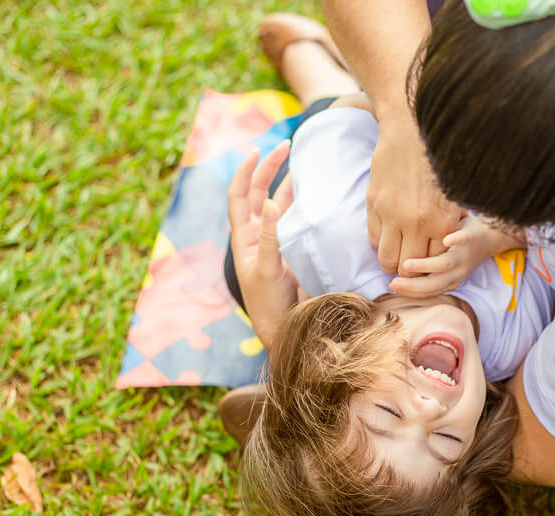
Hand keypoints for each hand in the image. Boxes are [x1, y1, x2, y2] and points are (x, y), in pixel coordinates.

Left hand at [229, 142, 297, 350]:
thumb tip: (269, 201)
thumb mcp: (266, 270)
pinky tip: (315, 195)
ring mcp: (275, 243)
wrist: (283, 330)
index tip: (258, 149)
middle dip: (270, 168)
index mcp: (243, 238)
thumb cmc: (268, 304)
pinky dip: (303, 205)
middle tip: (287, 146)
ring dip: (289, 184)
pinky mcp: (293, 251)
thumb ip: (268, 237)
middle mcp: (257, 236)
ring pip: (279, 204)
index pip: (239, 195)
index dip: (246, 171)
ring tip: (303, 165)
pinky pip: (296, 221)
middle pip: (259, 192)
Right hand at [367, 114, 461, 274]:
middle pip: (409, 268)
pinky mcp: (375, 205)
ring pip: (387, 259)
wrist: (412, 130)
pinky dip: (380, 242)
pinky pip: (374, 238)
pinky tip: (387, 234)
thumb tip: (447, 246)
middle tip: (409, 266)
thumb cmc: (438, 161)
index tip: (426, 265)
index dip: (429, 267)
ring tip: (396, 254)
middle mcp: (417, 223)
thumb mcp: (453, 194)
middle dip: (410, 272)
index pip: (433, 262)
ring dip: (391, 262)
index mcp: (442, 222)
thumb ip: (449, 222)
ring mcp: (393, 215)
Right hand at [387, 215, 524, 297]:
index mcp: (447, 280)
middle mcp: (455, 272)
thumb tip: (394, 269)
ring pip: (445, 266)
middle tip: (394, 283)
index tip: (391, 287)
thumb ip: (422, 268)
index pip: (427, 291)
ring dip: (426, 267)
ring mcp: (462, 256)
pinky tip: (445, 240)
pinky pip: (463, 240)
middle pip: (433, 285)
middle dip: (412, 286)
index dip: (410, 292)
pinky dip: (455, 241)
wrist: (488, 236)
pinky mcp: (469, 238)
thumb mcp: (441, 263)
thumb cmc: (457, 250)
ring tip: (407, 265)